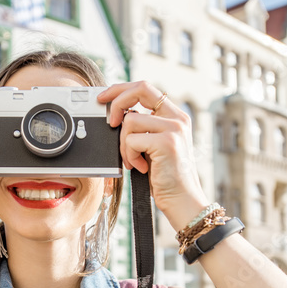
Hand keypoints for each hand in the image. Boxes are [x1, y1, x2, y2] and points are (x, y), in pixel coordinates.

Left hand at [98, 81, 206, 227]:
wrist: (182, 199)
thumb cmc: (166, 177)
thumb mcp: (155, 146)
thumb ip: (144, 128)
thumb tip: (119, 115)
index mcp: (175, 116)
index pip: (145, 87)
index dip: (121, 89)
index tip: (104, 98)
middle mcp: (177, 118)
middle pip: (140, 89)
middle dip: (117, 101)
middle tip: (110, 121)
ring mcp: (174, 129)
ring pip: (131, 120)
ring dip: (124, 144)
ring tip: (135, 160)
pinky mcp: (167, 142)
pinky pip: (131, 140)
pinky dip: (129, 155)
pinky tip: (141, 167)